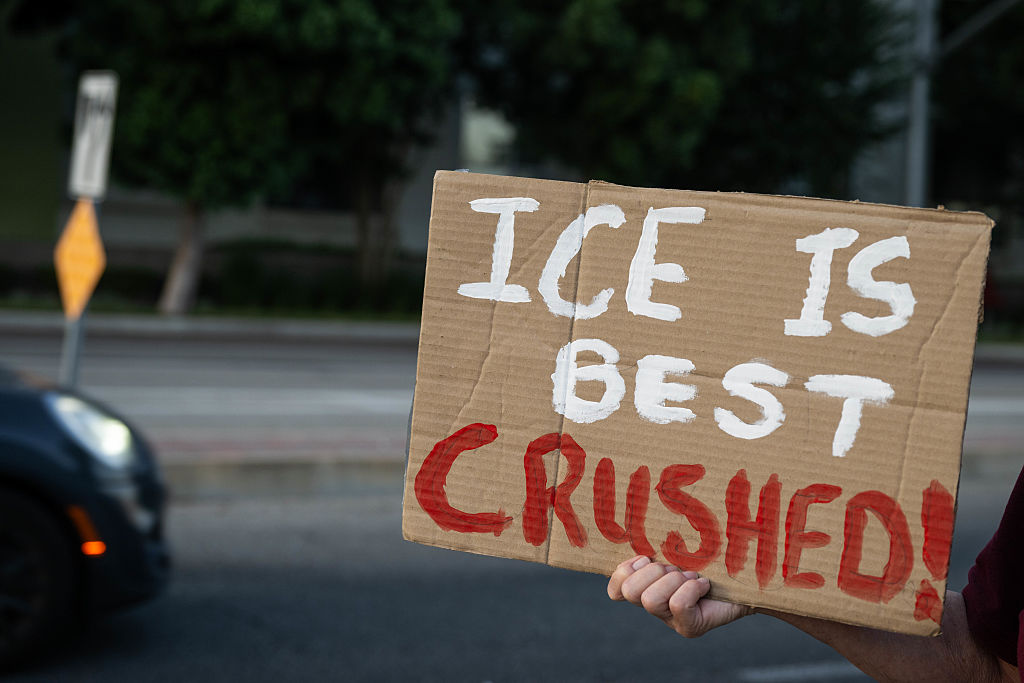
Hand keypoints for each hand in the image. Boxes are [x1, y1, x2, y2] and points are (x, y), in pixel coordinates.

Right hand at [607, 555, 752, 637]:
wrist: (749, 576)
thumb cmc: (713, 555)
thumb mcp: (681, 544)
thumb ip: (658, 541)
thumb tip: (641, 533)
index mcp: (647, 584)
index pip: (616, 590)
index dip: (624, 572)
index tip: (646, 558)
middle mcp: (655, 607)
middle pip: (630, 592)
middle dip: (653, 572)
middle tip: (676, 568)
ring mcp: (671, 620)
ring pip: (650, 601)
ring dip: (673, 581)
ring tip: (691, 576)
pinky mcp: (690, 628)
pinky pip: (678, 605)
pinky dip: (692, 589)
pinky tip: (704, 585)